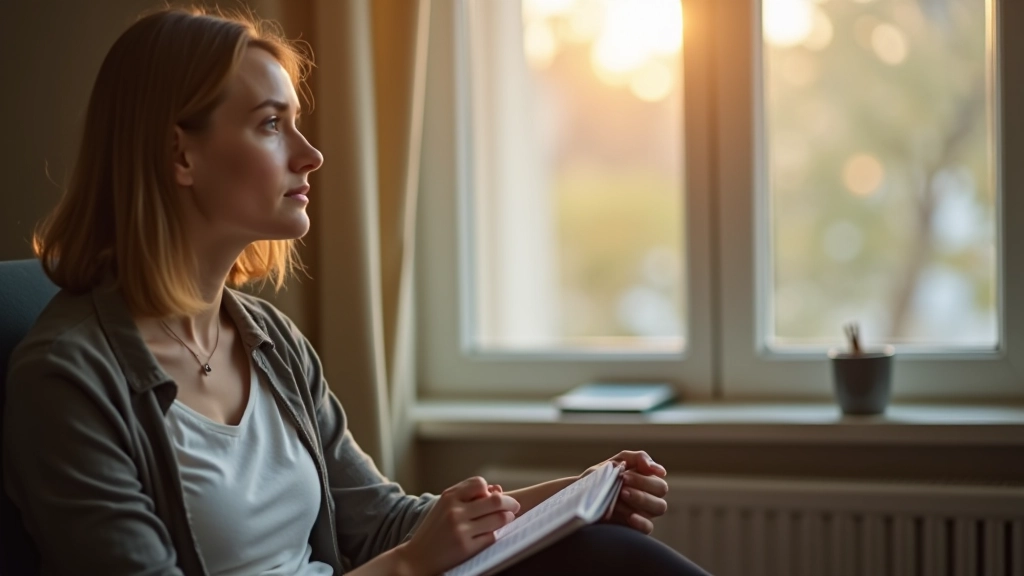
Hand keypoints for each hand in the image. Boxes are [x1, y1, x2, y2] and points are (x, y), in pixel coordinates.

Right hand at [398, 477, 519, 575]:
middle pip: (495, 501)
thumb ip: (467, 497)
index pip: (480, 483)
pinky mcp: (466, 547)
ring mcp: (460, 529)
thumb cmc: (435, 530)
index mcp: (448, 497)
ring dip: (507, 519)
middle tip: (515, 507)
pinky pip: (492, 537)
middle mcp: (454, 511)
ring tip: (507, 519)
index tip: (492, 497)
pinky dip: (494, 534)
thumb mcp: (444, 507)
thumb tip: (498, 489)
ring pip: (498, 519)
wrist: (416, 557)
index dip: (489, 490)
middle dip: (510, 503)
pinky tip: (491, 534)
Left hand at [584, 450, 667, 534]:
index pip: (659, 482)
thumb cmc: (600, 478)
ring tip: (620, 496)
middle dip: (642, 485)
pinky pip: (648, 528)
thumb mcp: (616, 462)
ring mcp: (643, 514)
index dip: (644, 479)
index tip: (624, 476)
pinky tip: (630, 516)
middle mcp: (650, 498)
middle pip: (661, 492)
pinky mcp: (634, 528)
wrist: (580, 496)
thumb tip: (659, 470)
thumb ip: (637, 458)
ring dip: (640, 499)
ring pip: (658, 507)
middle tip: (622, 485)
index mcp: (648, 482)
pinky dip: (641, 521)